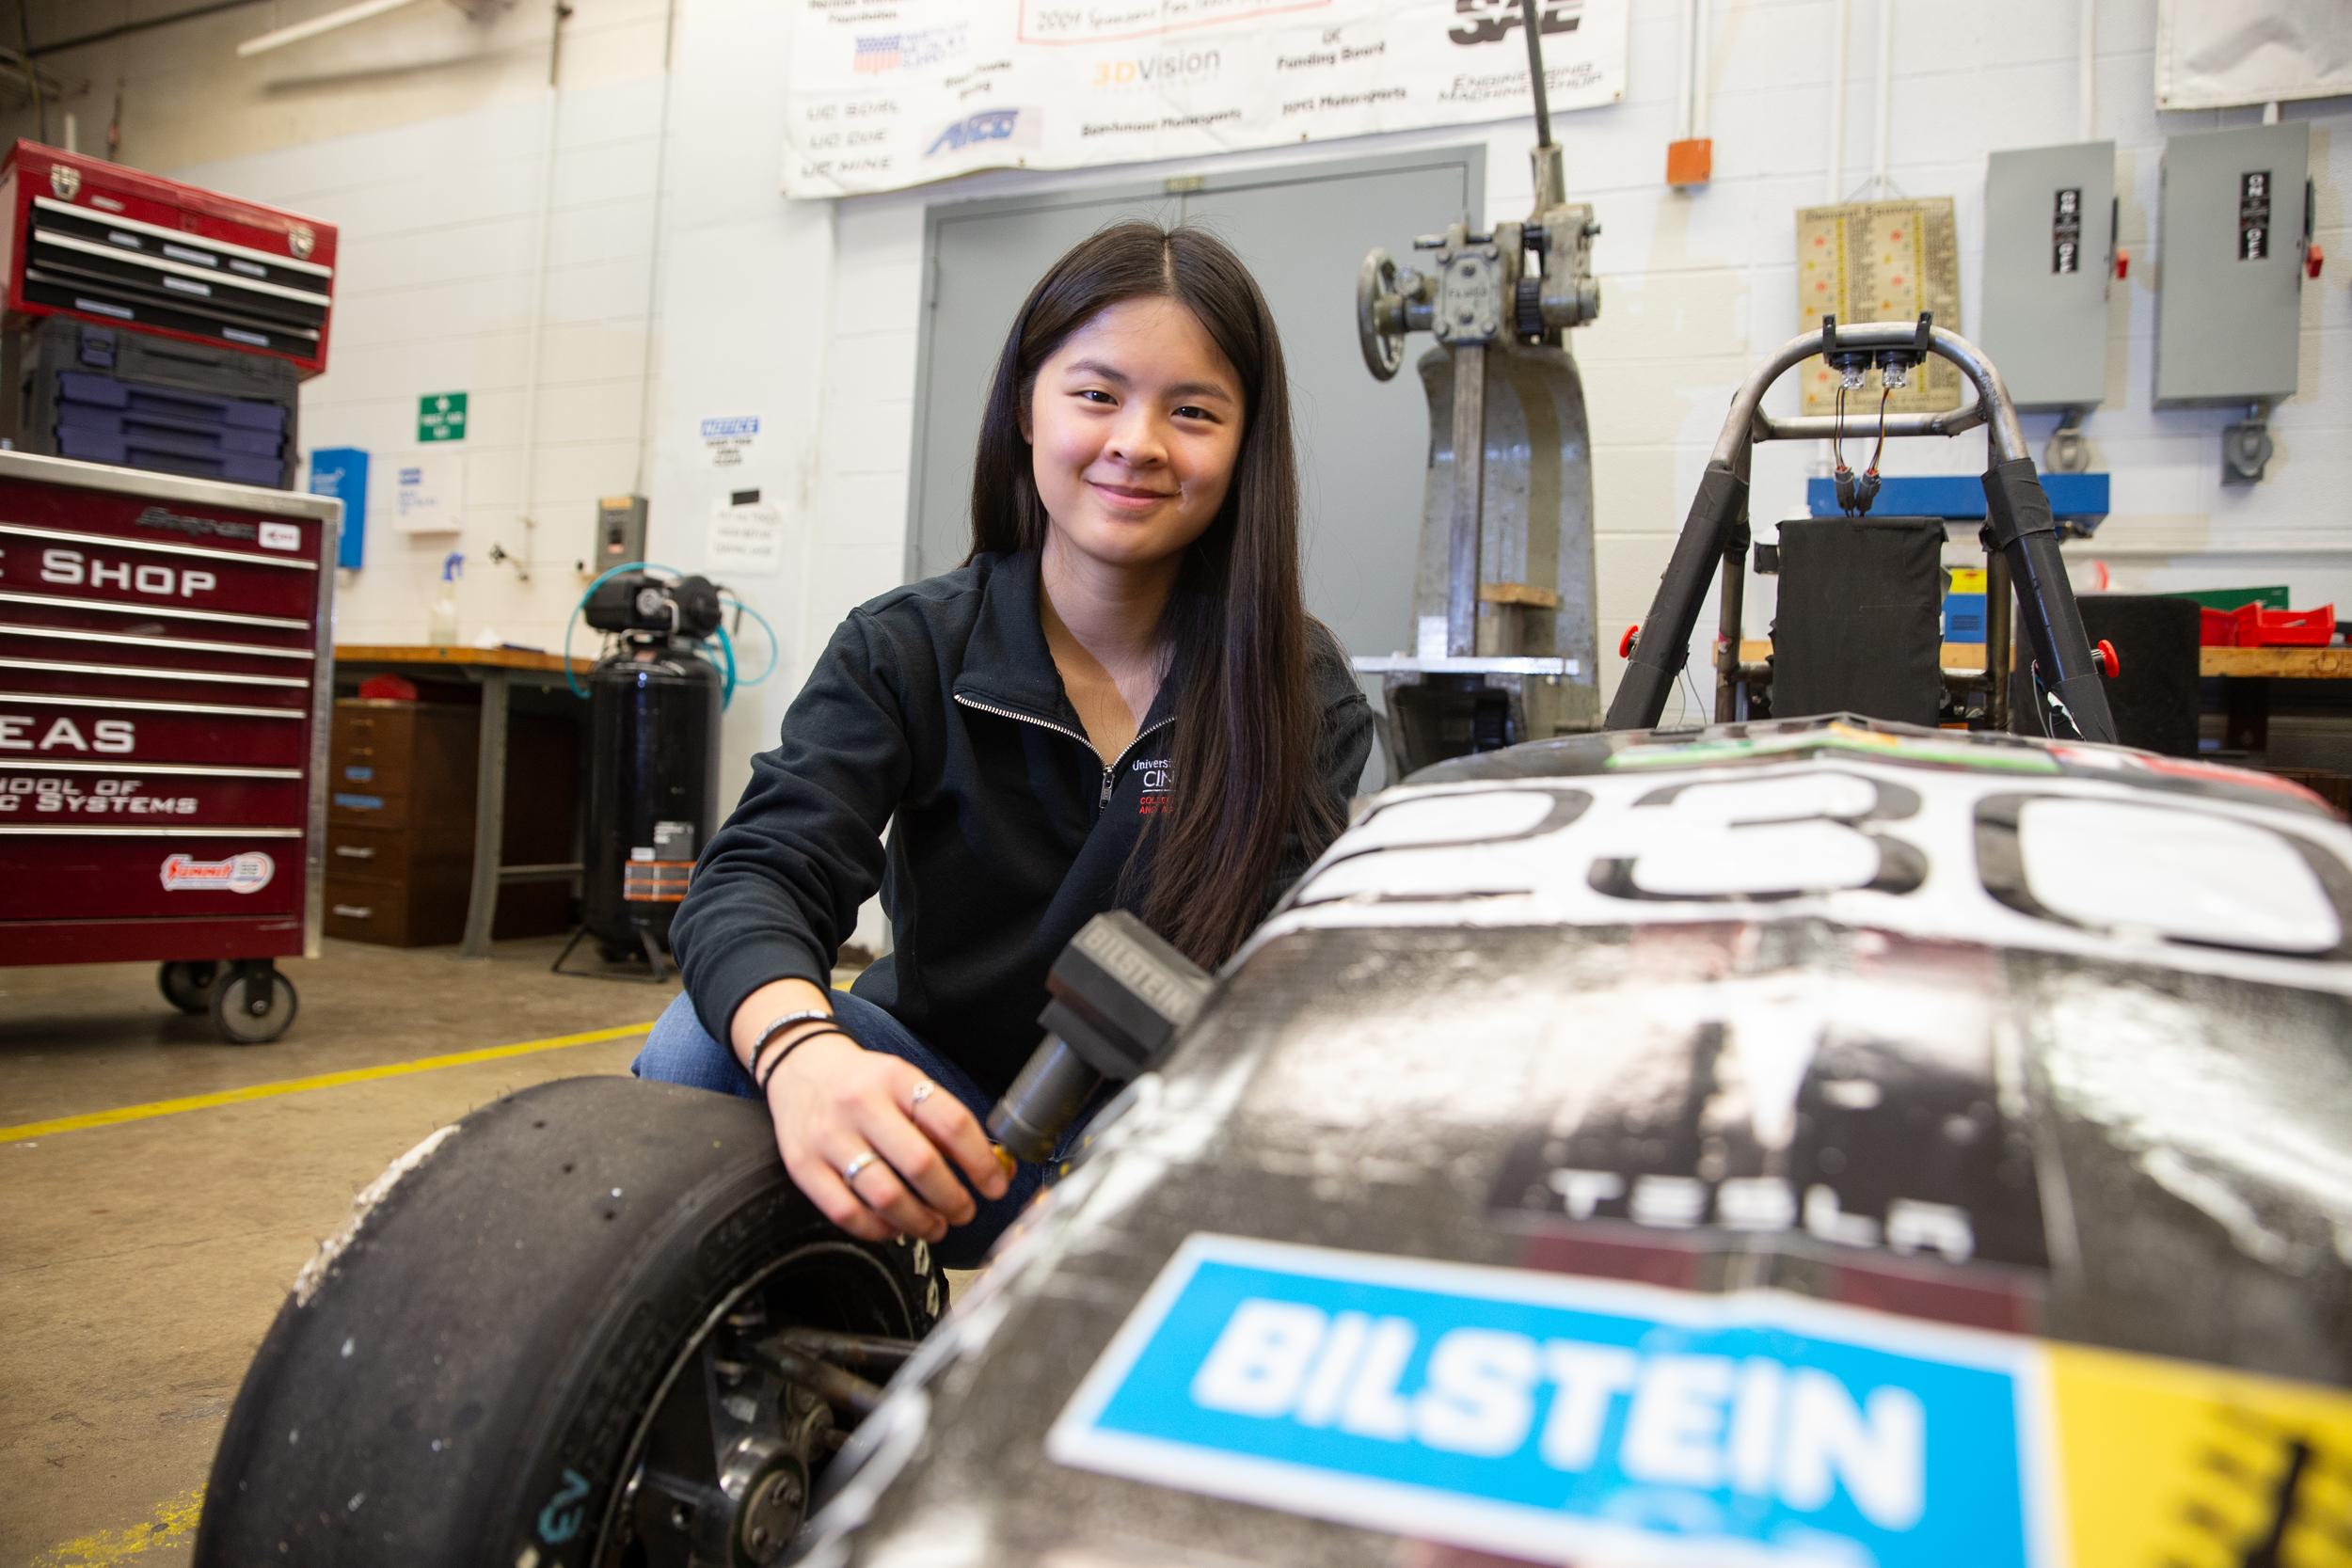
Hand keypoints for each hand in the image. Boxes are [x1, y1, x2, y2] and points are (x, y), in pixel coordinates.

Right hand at [763, 1030, 1011, 1244]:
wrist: (798, 1067)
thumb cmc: (864, 1083)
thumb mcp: (905, 1082)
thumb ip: (943, 1122)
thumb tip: (995, 1168)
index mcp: (896, 1078)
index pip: (951, 1122)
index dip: (980, 1161)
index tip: (994, 1185)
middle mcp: (860, 1104)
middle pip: (920, 1164)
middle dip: (952, 1199)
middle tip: (965, 1212)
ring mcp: (828, 1137)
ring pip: (884, 1195)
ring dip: (920, 1221)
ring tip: (936, 1227)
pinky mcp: (803, 1166)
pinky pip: (846, 1212)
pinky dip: (878, 1230)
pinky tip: (895, 1228)